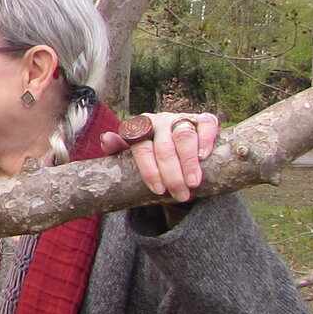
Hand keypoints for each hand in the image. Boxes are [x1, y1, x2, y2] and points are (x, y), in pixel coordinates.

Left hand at [100, 111, 219, 203]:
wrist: (174, 150)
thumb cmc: (148, 156)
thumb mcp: (129, 155)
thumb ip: (117, 149)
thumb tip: (106, 139)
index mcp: (138, 128)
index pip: (141, 148)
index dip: (150, 171)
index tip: (158, 191)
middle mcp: (159, 120)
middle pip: (165, 146)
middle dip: (172, 174)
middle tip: (180, 194)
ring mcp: (180, 118)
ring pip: (184, 136)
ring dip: (189, 162)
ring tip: (193, 183)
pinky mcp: (201, 120)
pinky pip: (206, 124)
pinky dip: (205, 139)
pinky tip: (203, 156)